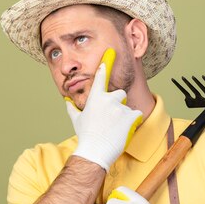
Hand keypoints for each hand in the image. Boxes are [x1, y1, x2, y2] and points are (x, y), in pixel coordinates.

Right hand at [65, 49, 142, 171]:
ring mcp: (120, 107)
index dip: (105, 64)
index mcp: (95, 98)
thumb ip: (72, 108)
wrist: (95, 151)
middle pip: (120, 94)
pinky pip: (136, 114)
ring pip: (127, 107)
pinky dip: (133, 121)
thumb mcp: (76, 120)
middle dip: (118, 103)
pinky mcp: (131, 116)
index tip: (110, 52)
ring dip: (124, 116)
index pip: (100, 77)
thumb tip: (67, 101)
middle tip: (112, 118)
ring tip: (116, 129)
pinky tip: (124, 130)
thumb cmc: (85, 136)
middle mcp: (108, 99)